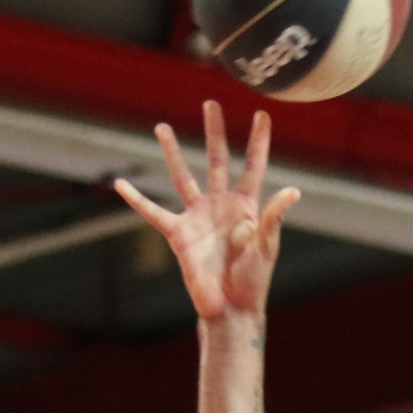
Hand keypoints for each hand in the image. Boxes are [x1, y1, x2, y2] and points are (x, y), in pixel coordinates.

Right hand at [114, 101, 300, 323]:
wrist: (230, 308)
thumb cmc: (253, 280)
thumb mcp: (267, 246)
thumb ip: (274, 216)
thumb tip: (293, 191)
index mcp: (246, 206)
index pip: (253, 166)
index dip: (258, 142)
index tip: (262, 114)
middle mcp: (220, 205)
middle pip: (217, 160)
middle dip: (214, 132)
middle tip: (211, 103)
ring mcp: (198, 217)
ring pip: (183, 176)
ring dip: (173, 152)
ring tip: (162, 127)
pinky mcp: (178, 234)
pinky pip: (153, 213)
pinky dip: (136, 200)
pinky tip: (119, 184)